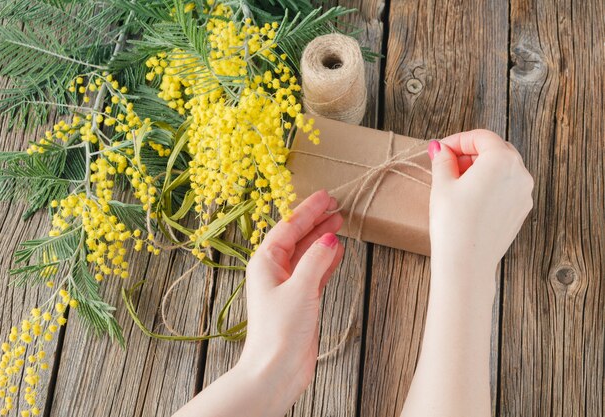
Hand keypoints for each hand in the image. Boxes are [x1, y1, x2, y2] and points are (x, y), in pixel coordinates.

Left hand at [237, 189, 343, 412]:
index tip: (325, 196)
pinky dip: (327, 260)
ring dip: (323, 238)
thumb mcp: (300, 289)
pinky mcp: (300, 299)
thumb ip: (316, 260)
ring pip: (308, 252)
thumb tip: (330, 237)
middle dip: (316, 220)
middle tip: (336, 205)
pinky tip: (339, 250)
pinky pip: (315, 271)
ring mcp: (288, 285)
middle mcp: (274, 270)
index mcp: (265, 262)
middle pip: (297, 236)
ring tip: (340, 221)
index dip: (307, 210)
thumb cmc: (279, 332)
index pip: (288, 227)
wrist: (276, 369)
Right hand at [428, 130, 533, 267]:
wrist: (466, 263)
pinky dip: (489, 185)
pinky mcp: (520, 211)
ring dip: (479, 169)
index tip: (440, 150)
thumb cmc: (453, 223)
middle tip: (446, 164)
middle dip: (470, 153)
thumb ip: (442, 160)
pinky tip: (468, 199)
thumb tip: (440, 149)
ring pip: (502, 169)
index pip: (481, 137)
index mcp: (502, 160)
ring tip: (455, 182)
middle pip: (495, 150)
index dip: (457, 140)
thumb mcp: (442, 185)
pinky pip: (506, 188)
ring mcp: (524, 194)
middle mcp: (520, 174)